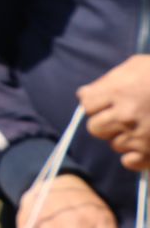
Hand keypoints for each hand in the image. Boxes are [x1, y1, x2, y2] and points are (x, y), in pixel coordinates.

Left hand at [81, 55, 149, 169]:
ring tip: (142, 126)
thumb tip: (84, 94)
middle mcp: (125, 116)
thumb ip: (107, 81)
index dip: (96, 103)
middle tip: (123, 117)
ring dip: (124, 137)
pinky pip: (129, 162)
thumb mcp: (135, 66)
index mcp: (117, 93)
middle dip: (105, 123)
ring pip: (114, 144)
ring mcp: (139, 136)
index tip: (107, 102)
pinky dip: (134, 156)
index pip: (87, 105)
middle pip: (95, 128)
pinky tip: (143, 145)